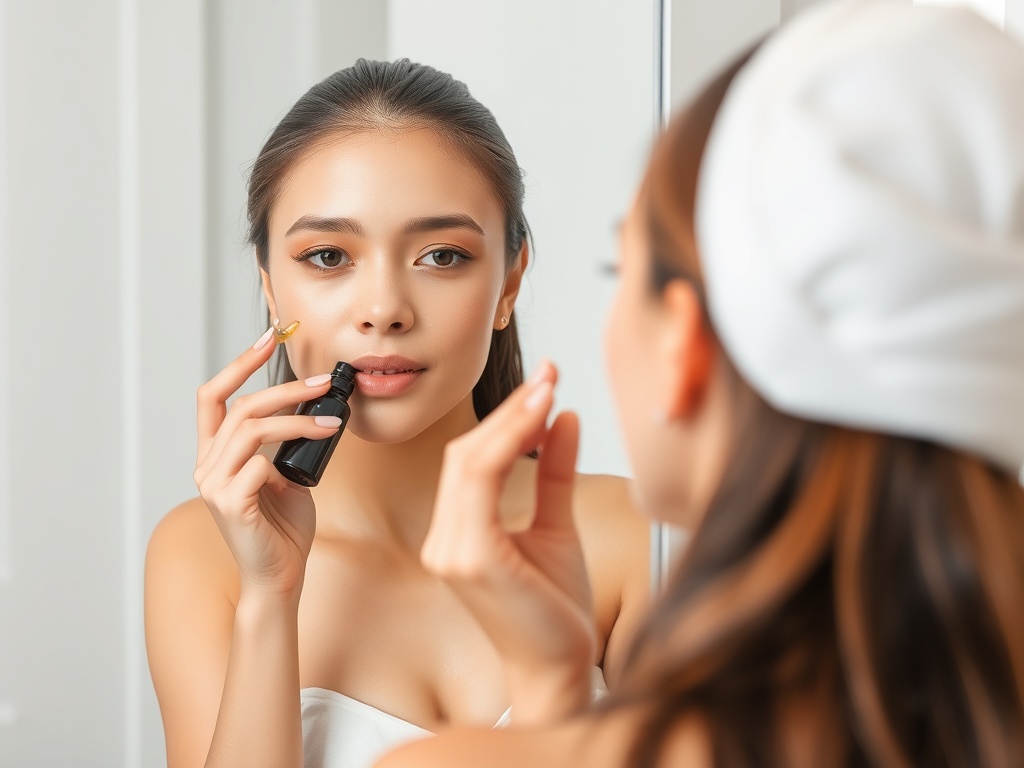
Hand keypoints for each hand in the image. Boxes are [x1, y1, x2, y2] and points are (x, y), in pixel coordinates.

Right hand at [193, 327, 340, 602]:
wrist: (280, 576)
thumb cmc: (283, 529)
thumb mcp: (286, 477)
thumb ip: (284, 448)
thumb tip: (313, 414)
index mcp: (216, 456)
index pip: (213, 398)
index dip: (238, 364)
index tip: (268, 338)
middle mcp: (207, 467)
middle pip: (240, 408)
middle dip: (285, 389)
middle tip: (323, 382)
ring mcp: (213, 486)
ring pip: (251, 430)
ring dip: (297, 420)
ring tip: (334, 422)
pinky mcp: (229, 505)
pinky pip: (256, 465)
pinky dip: (285, 457)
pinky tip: (307, 466)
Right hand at [421, 360, 596, 722]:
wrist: (561, 671)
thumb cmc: (554, 610)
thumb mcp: (556, 527)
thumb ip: (554, 472)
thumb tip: (563, 416)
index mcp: (458, 535)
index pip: (470, 460)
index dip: (504, 416)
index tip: (543, 382)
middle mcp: (445, 542)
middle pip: (465, 455)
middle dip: (508, 411)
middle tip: (548, 376)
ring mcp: (451, 552)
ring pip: (469, 464)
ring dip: (509, 421)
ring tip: (547, 390)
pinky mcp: (471, 561)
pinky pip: (480, 488)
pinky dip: (508, 447)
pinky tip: (540, 422)